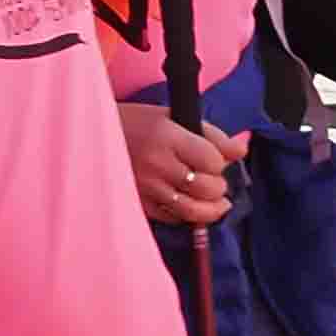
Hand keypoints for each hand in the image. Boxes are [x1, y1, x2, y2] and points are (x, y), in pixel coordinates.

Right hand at [124, 106, 237, 227]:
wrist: (93, 134)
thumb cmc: (137, 122)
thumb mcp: (174, 117)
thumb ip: (212, 135)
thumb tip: (242, 151)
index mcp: (167, 137)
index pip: (212, 160)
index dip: (219, 162)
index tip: (213, 159)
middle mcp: (157, 164)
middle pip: (206, 187)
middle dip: (218, 186)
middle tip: (214, 180)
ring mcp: (146, 187)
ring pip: (193, 210)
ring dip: (211, 208)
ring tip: (216, 202)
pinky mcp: (138, 203)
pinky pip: (173, 218)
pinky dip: (187, 215)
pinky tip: (189, 204)